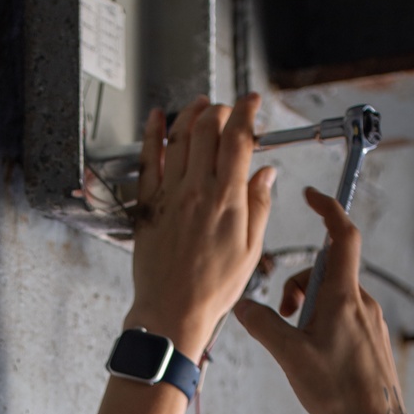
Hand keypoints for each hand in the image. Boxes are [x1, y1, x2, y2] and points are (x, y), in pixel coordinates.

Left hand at [125, 95, 273, 362]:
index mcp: (227, 199)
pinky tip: (156, 118)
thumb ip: (259, 206)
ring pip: (179, 137)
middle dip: (220, 110)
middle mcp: (198, 189)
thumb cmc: (212, 289)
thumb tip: (267, 175)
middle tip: (227, 109)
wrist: (172, 310)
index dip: (247, 113)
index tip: (252, 103)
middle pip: (208, 129)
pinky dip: (152, 133)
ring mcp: (169, 194)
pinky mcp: (147, 204)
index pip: (239, 139)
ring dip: (190, 113)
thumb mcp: (250, 251)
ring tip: (200, 104)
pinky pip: (148, 158)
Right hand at [234, 187, 401, 413]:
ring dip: (310, 309)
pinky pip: (345, 317)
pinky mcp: (373, 340)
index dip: (327, 209)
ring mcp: (371, 321)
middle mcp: (362, 302)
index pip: (341, 236)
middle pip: (328, 271)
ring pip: (335, 297)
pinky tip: (315, 357)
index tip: (311, 196)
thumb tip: (243, 306)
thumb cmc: (338, 392)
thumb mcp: (290, 357)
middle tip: (284, 316)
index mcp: (344, 297)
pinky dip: (324, 325)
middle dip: (300, 285)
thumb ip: (264, 325)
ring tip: (298, 344)